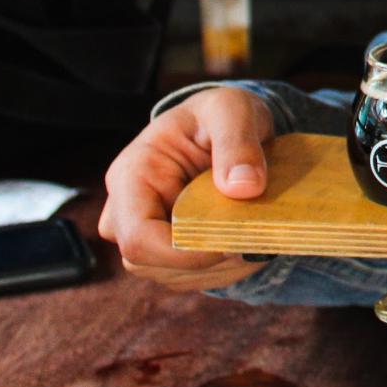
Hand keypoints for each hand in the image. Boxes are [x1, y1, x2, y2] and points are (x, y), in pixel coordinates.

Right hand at [97, 87, 274, 291]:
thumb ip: (237, 143)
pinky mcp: (167, 249)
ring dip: (221, 266)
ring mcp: (145, 233)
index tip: (232, 241)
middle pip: (151, 262)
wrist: (224, 125)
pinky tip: (251, 243)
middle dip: (207, 259)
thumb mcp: (232, 110)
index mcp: (131, 175)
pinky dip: (226, 267)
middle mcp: (127, 210)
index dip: (183, 251)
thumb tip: (243, 188)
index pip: (137, 237)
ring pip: (173, 275)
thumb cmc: (220, 114)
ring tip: (259, 236)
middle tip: (256, 238)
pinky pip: (191, 275)